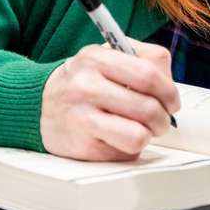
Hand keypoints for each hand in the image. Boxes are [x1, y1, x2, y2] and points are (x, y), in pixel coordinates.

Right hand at [41, 39, 179, 160]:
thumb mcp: (105, 56)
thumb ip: (142, 59)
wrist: (37, 105)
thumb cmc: (81, 82)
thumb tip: (169, 83)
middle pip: (148, 107)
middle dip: (164, 119)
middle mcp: (85, 86)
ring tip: (142, 130)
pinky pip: (125, 153)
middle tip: (161, 120)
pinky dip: (128, 148)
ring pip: (139, 135)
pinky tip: (117, 138)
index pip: (148, 75)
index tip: (172, 101)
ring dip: (149, 136)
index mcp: (95, 58)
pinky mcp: (82, 146)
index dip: (169, 92)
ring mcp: (82, 118)